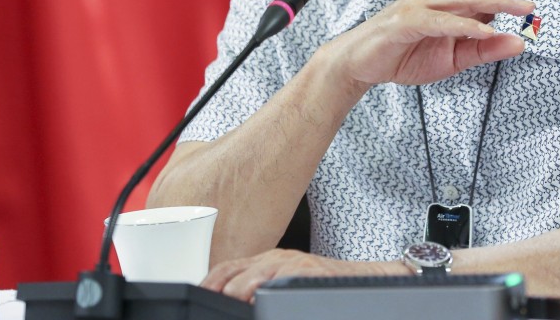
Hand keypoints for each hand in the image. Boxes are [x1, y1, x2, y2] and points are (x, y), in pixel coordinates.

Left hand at [201, 249, 397, 300]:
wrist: (364, 279)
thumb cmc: (323, 286)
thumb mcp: (285, 285)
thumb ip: (260, 289)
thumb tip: (236, 301)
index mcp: (267, 262)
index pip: (228, 267)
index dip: (209, 281)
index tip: (196, 294)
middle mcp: (277, 258)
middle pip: (236, 267)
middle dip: (217, 283)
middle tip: (204, 297)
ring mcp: (293, 263)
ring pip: (258, 270)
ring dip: (239, 284)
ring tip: (226, 296)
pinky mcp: (310, 271)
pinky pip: (285, 275)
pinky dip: (268, 283)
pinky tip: (258, 294)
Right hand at [330, 0, 553, 88]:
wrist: (360, 63)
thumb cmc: (405, 55)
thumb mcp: (453, 58)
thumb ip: (484, 49)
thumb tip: (519, 43)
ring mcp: (420, 6)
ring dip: (496, 2)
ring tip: (523, 8)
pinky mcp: (406, 22)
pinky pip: (441, 22)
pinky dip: (464, 25)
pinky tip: (486, 30)